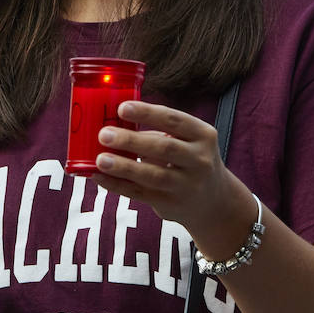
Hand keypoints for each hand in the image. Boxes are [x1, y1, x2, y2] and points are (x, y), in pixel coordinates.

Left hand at [90, 101, 253, 245]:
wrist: (214, 201)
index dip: (147, 113)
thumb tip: (114, 124)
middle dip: (131, 140)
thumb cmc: (190, 160)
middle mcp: (199, 160)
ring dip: (124, 167)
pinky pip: (140, 193)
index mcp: (203, 135)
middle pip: (163, 148)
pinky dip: (117, 185)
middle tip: (104, 134)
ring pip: (152, 175)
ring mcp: (187, 185)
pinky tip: (99, 177)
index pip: (174, 120)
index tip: (122, 108)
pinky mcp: (171, 204)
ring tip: (100, 160)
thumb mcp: (189, 141)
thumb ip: (161, 132)